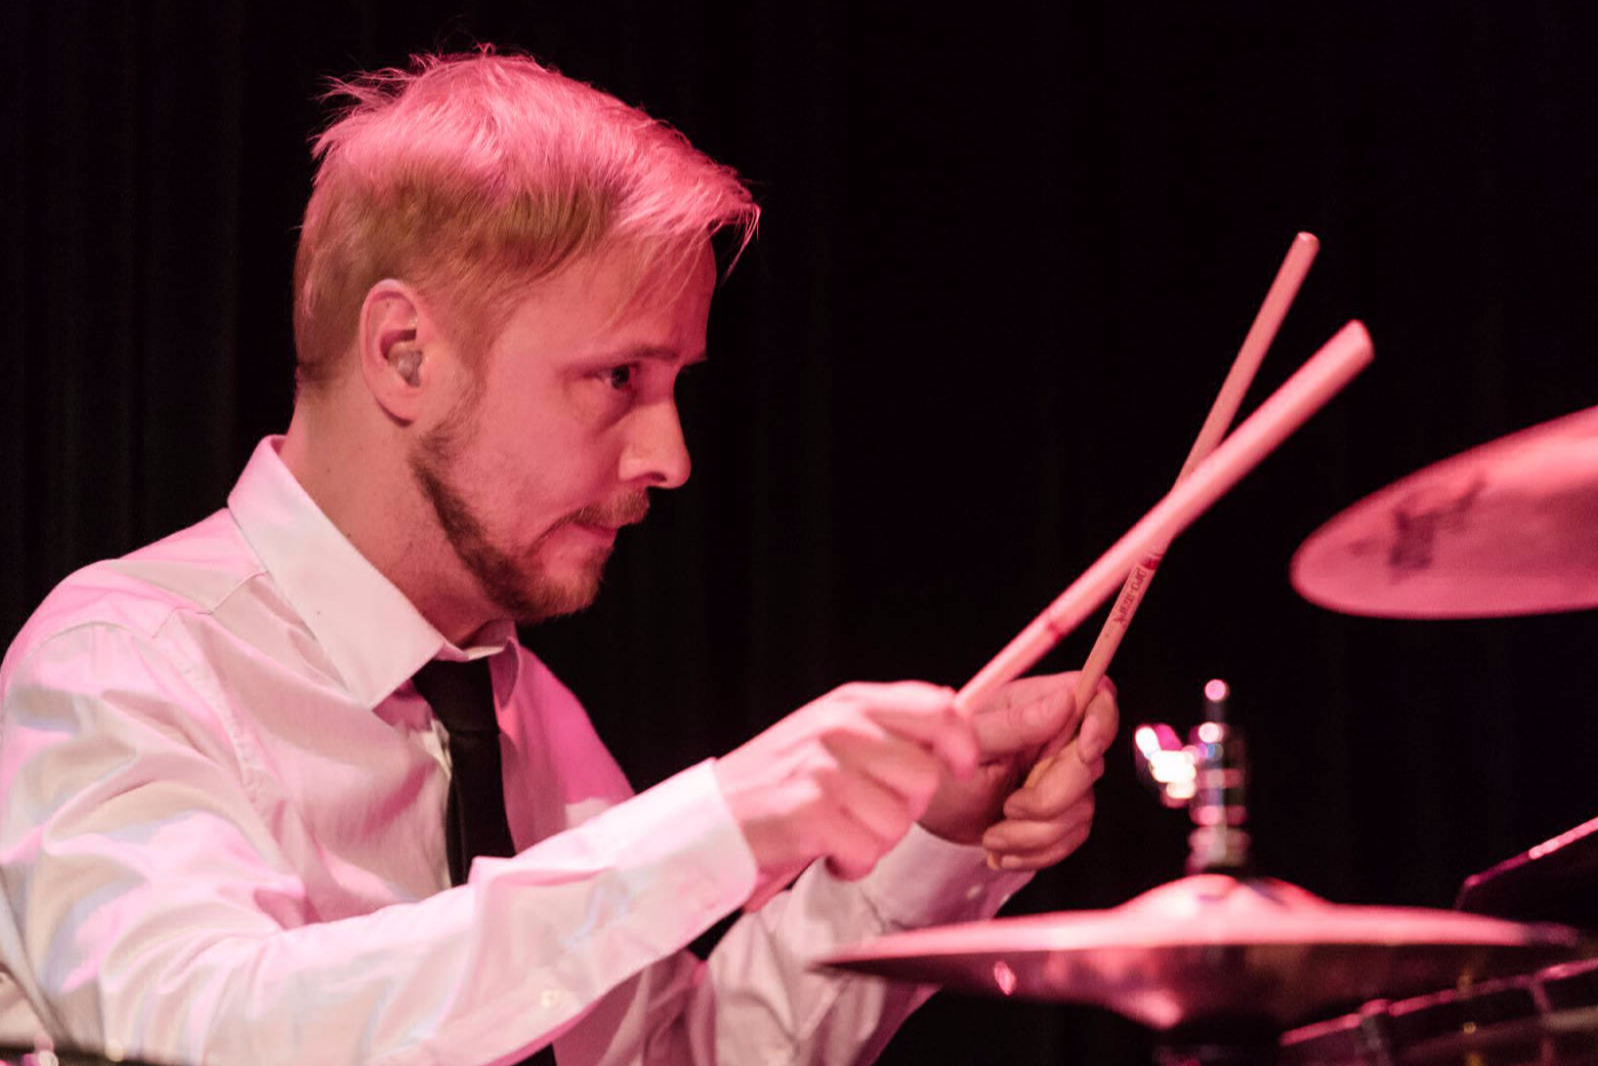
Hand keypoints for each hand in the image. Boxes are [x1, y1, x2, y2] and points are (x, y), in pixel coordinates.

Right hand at [713, 682, 979, 897]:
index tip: (959, 769)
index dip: (962, 745)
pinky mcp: (809, 812)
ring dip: (875, 842)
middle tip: (868, 814)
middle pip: (925, 776)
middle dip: (906, 809)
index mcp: (850, 703)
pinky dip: (851, 865)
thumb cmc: (776, 783)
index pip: (939, 710)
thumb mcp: (829, 733)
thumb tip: (953, 715)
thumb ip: (886, 724)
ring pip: (899, 821)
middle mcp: (839, 728)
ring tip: (840, 834)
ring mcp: (823, 769)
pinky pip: (867, 851)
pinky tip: (827, 853)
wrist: (710, 820)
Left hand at [918, 672, 1117, 870]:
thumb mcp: (969, 744)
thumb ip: (1016, 723)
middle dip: (1052, 797)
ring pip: (1083, 807)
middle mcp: (1052, 737)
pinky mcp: (1059, 811)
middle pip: (1092, 763)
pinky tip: (1003, 849)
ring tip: (992, 836)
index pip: (1093, 694)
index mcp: (1031, 704)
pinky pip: (1072, 836)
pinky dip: (1036, 851)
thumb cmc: (936, 766)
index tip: (1084, 749)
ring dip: (1034, 833)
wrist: (929, 814)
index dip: (1102, 720)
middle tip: (1009, 808)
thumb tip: (1065, 701)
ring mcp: (1059, 774)